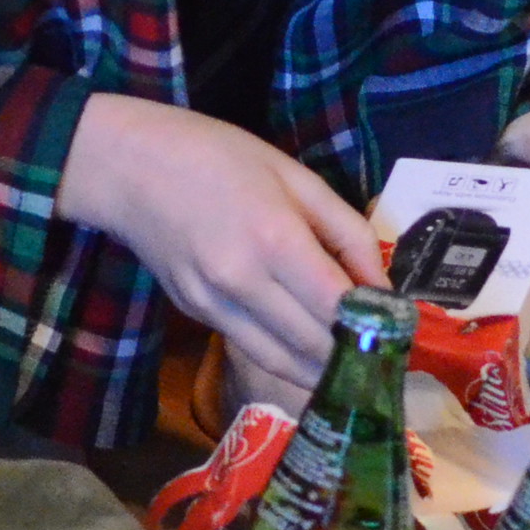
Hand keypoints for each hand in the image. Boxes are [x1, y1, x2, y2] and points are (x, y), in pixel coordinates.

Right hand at [57, 94, 387, 396]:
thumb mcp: (295, 176)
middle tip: (386, 360)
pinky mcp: (196, 314)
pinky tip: (310, 355)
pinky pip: (253, 348)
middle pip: (314, 345)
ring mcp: (214, 305)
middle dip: (356, 359)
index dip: (376, 330)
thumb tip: (381, 286)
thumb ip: (346, 231)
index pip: (338, 307)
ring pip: (282, 362)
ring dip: (323, 373)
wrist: (128, 166)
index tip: (401, 335)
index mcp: (275, 238)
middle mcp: (243, 282)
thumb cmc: (218, 156)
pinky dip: (287, 359)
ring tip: (356, 371)